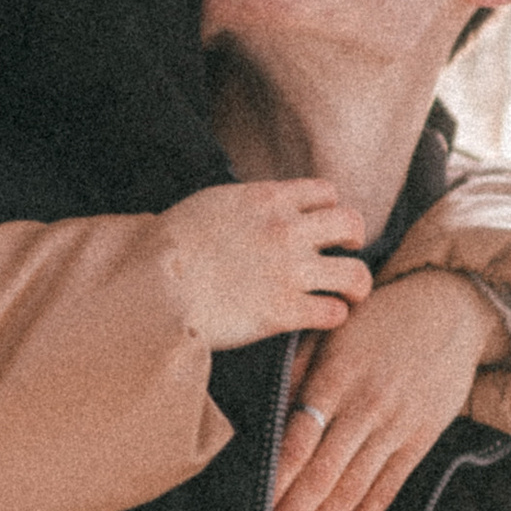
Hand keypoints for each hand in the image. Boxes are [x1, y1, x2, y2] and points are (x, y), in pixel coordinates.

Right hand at [162, 181, 370, 351]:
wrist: (152, 284)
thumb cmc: (168, 246)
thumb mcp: (211, 205)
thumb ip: (245, 204)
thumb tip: (255, 210)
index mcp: (267, 199)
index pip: (326, 192)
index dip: (330, 208)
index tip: (324, 224)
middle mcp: (286, 230)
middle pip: (352, 224)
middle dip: (354, 239)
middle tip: (345, 252)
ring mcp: (289, 272)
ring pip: (355, 274)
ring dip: (357, 284)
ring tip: (350, 293)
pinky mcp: (283, 311)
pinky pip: (333, 313)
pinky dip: (334, 316)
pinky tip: (322, 317)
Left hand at [268, 271, 501, 510]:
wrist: (450, 306)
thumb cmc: (379, 318)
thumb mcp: (332, 331)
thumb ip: (297, 372)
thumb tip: (266, 415)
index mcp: (335, 377)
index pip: (297, 441)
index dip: (274, 483)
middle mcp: (365, 407)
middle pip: (320, 475)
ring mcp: (395, 427)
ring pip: (350, 490)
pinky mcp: (420, 440)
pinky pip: (386, 490)